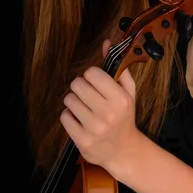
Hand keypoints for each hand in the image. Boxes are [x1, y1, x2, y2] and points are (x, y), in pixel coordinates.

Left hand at [60, 39, 140, 170]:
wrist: (124, 150)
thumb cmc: (124, 116)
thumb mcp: (127, 91)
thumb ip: (118, 67)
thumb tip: (107, 43)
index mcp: (120, 99)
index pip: (92, 73)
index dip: (91, 76)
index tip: (96, 83)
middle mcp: (108, 114)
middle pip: (77, 84)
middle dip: (80, 87)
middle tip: (88, 95)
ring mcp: (94, 128)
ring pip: (68, 99)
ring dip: (74, 101)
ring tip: (84, 108)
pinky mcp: (82, 141)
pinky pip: (64, 117)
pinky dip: (69, 116)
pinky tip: (80, 120)